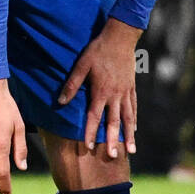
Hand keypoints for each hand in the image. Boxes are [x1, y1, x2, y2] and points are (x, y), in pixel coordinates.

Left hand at [58, 17, 141, 157]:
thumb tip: (60, 102)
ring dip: (129, 135)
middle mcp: (115, 95)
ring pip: (128, 118)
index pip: (95, 116)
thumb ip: (71, 85)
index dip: (91, 132)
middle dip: (113, 140)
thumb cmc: (97, 50)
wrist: (120, 37)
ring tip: (131, 150)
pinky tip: (134, 129)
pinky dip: (134, 120)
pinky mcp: (132, 87)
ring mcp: (126, 92)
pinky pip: (133, 107)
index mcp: (101, 91)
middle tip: (114, 156)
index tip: (89, 147)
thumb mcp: (81, 66)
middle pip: (114, 122)